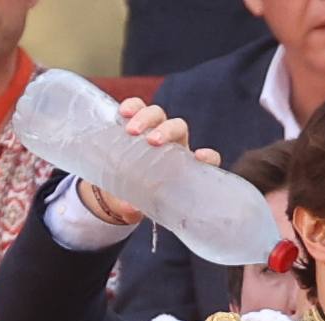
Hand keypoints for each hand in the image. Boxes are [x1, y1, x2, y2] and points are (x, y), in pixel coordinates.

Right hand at [80, 96, 222, 225]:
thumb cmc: (137, 199)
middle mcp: (173, 145)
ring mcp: (154, 130)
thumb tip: (130, 208)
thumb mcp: (136, 207)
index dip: (208, 156)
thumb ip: (133, 210)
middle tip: (152, 142)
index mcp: (184, 167)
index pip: (206, 158)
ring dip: (146, 118)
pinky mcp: (135, 122)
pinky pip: (137, 107)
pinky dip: (132, 107)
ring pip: (157, 114)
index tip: (198, 157)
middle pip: (178, 127)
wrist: (117, 188)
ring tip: (131, 130)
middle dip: (167, 131)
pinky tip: (123, 112)